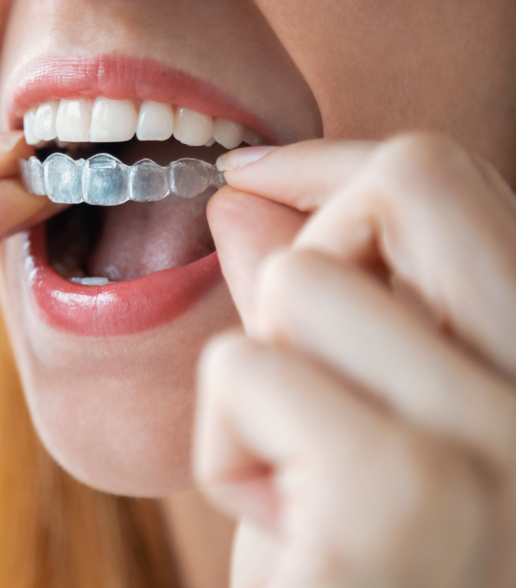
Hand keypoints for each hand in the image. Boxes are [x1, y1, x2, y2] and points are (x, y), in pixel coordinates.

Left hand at [196, 134, 515, 586]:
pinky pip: (244, 370)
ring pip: (298, 286)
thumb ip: (322, 305)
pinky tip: (285, 531)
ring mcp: (506, 443)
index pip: (453, 181)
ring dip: (260, 382)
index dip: (336, 167)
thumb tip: (246, 196)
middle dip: (312, 248)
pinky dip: (227, 444)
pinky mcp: (401, 495)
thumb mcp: (350, 422)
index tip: (254, 177)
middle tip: (296, 356)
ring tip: (300, 482)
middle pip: (408, 182)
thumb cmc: (354, 570)